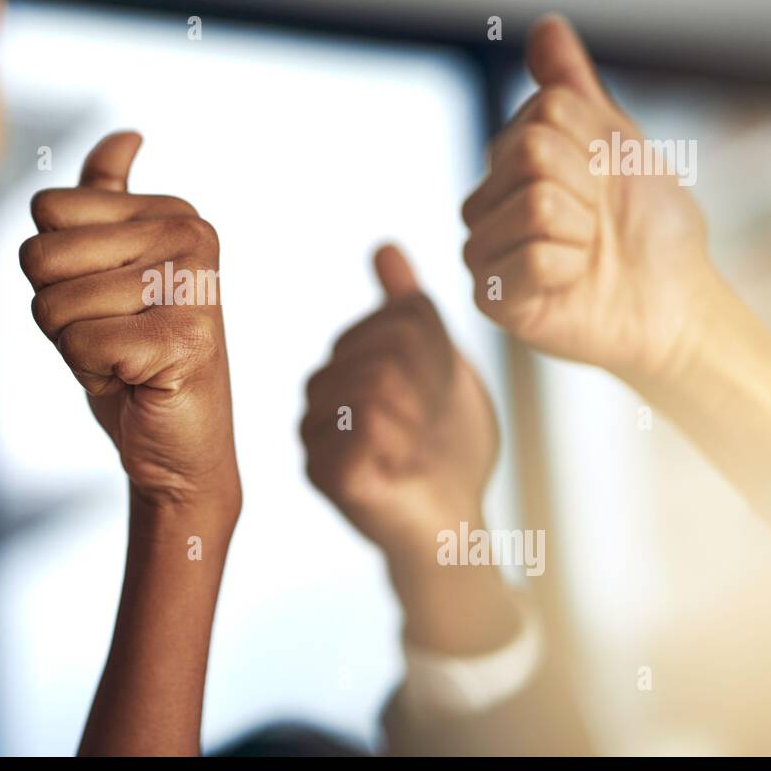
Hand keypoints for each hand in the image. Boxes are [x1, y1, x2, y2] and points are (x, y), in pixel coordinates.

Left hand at [19, 132, 240, 519]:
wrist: (180, 449)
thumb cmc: (138, 359)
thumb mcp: (111, 273)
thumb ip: (110, 203)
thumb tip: (126, 135)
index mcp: (172, 211)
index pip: (46, 211)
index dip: (55, 270)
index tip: (107, 301)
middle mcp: (191, 236)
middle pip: (40, 255)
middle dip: (58, 310)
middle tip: (112, 336)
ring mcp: (192, 285)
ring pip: (52, 305)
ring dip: (75, 348)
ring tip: (125, 360)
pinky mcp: (183, 339)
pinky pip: (78, 344)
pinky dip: (92, 376)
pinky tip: (136, 382)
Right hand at [301, 246, 516, 653]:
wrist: (453, 522)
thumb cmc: (449, 445)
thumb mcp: (441, 366)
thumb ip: (410, 313)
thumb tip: (384, 248)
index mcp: (344, 360)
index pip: (401, 318)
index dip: (441, 351)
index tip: (446, 388)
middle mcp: (319, 393)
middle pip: (389, 350)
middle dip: (432, 385)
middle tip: (437, 421)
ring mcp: (316, 433)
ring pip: (377, 387)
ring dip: (422, 417)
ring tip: (423, 442)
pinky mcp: (327, 473)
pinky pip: (367, 429)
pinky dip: (404, 443)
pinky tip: (408, 461)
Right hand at [461, 15, 710, 384]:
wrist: (673, 297)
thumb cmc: (645, 223)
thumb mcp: (615, 138)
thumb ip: (571, 87)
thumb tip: (546, 25)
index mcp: (506, 161)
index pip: (542, 114)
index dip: (593, 142)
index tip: (606, 176)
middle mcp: (484, 203)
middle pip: (531, 153)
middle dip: (588, 184)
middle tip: (598, 218)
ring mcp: (482, 251)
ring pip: (536, 204)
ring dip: (584, 229)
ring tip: (587, 250)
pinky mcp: (492, 300)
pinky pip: (534, 258)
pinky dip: (572, 269)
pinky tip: (573, 282)